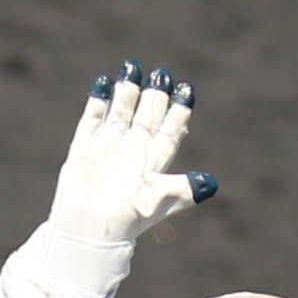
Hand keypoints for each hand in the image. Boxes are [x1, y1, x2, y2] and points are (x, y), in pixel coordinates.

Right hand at [42, 62, 217, 255]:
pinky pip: (93, 117)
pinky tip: (104, 81)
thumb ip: (183, 189)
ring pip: (122, 111)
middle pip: (148, 116)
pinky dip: (99, 99)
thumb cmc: (126, 219)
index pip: (171, 131)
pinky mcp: (86, 147)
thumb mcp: (158, 202)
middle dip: (155, 95)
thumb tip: (211, 184)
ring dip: (127, 90)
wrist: (88, 231)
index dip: (179, 111)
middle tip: (162, 74)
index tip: (187, 89)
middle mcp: (134, 152)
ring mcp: (109, 147)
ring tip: (132, 67)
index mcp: (154, 163)